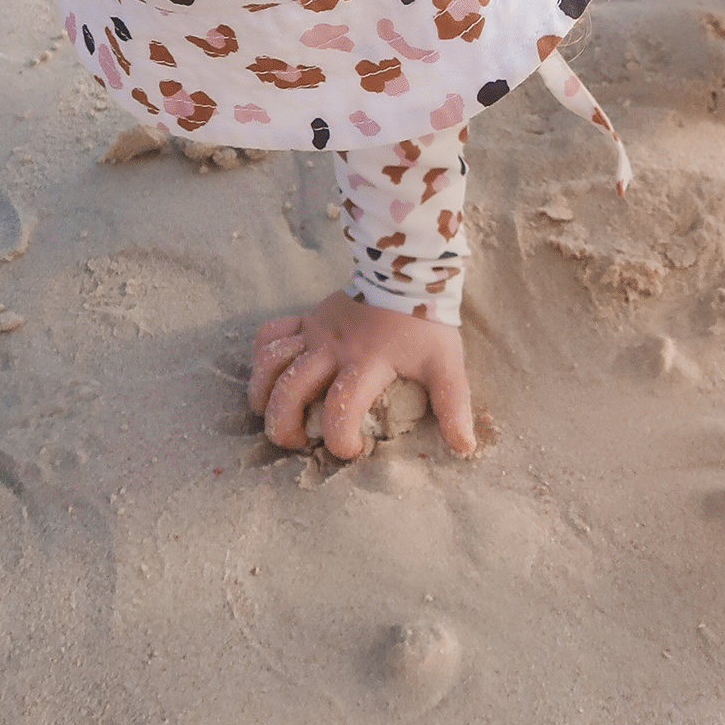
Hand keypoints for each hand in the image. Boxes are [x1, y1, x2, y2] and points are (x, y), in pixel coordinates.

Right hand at [248, 293, 476, 458]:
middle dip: (284, 428)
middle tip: (297, 444)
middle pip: (290, 391)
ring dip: (263, 396)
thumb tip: (464, 448)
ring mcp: (315, 331)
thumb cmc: (426, 324)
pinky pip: (268, 334)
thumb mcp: (446, 365)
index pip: (341, 407)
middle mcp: (333, 347)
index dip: (339, 439)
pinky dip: (261, 358)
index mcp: (368, 362)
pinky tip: (268, 378)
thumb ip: (453, 405)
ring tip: (272, 417)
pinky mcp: (306, 317)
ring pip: (270, 364)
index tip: (351, 451)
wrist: (409, 273)